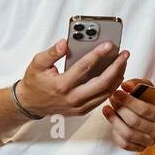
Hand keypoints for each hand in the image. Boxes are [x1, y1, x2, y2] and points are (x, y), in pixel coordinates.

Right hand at [14, 38, 130, 118]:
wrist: (30, 104)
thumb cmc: (35, 82)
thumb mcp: (37, 63)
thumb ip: (52, 53)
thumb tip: (65, 43)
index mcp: (61, 85)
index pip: (84, 67)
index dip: (98, 54)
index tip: (109, 44)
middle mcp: (72, 98)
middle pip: (102, 83)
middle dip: (116, 67)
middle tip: (124, 54)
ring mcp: (79, 107)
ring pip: (106, 93)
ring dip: (117, 77)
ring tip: (123, 62)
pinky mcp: (82, 111)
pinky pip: (102, 98)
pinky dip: (111, 86)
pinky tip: (116, 75)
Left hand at [103, 78, 154, 151]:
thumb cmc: (149, 100)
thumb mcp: (147, 88)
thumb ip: (137, 84)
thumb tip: (125, 85)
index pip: (145, 109)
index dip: (128, 101)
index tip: (117, 92)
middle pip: (135, 122)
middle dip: (120, 109)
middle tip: (111, 99)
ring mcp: (151, 141)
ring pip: (128, 134)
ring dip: (115, 121)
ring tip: (107, 108)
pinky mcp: (141, 148)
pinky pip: (125, 144)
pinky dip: (116, 133)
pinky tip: (112, 121)